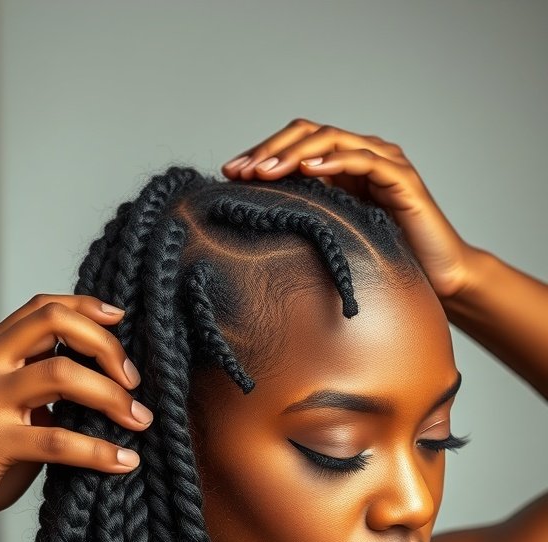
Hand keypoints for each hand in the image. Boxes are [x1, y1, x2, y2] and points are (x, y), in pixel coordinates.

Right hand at [0, 294, 153, 518]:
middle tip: (133, 380)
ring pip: (62, 374)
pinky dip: (99, 451)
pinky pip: (58, 440)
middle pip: (53, 323)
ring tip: (138, 420)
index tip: (120, 319)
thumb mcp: (8, 404)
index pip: (42, 309)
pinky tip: (123, 462)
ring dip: (112, 396)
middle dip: (106, 346)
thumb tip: (108, 375)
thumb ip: (40, 383)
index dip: (86, 307)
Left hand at [221, 117, 474, 299]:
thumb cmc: (386, 265)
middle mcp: (362, 156)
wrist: (438, 280)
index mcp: (342, 168)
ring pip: (331, 140)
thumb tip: (254, 227)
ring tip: (265, 172)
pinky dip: (334, 161)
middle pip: (308, 134)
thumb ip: (305, 223)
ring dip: (293, 154)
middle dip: (269, 150)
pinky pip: (364, 159)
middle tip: (239, 172)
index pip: (295, 144)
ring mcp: (384, 163)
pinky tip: (310, 170)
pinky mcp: (402, 178)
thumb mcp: (332, 240)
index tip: (229, 175)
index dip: (261, 154)